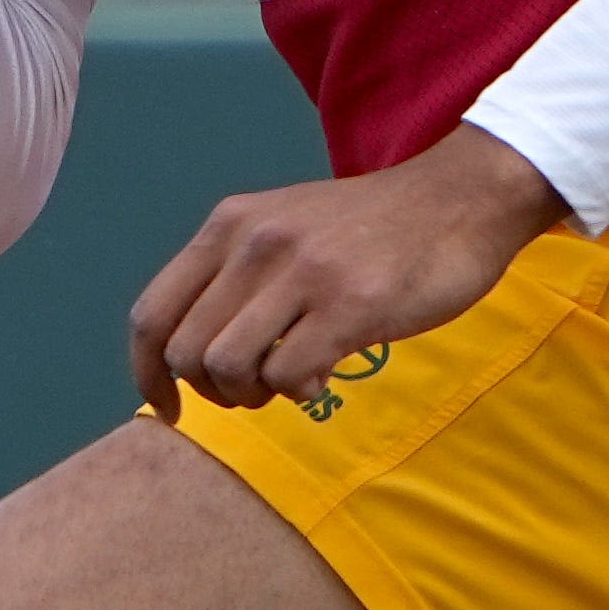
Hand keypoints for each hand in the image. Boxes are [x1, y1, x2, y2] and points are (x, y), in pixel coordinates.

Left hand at [129, 125, 571, 418]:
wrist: (462, 198)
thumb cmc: (372, 229)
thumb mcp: (284, 228)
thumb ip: (235, 277)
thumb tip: (192, 358)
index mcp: (228, 226)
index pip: (151, 315)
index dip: (147, 375)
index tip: (170, 410)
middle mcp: (255, 243)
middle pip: (186, 353)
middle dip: (214, 392)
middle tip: (257, 389)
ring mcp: (303, 271)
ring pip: (226, 367)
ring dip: (253, 395)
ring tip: (290, 381)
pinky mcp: (351, 303)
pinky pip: (287, 376)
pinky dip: (299, 393)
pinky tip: (327, 374)